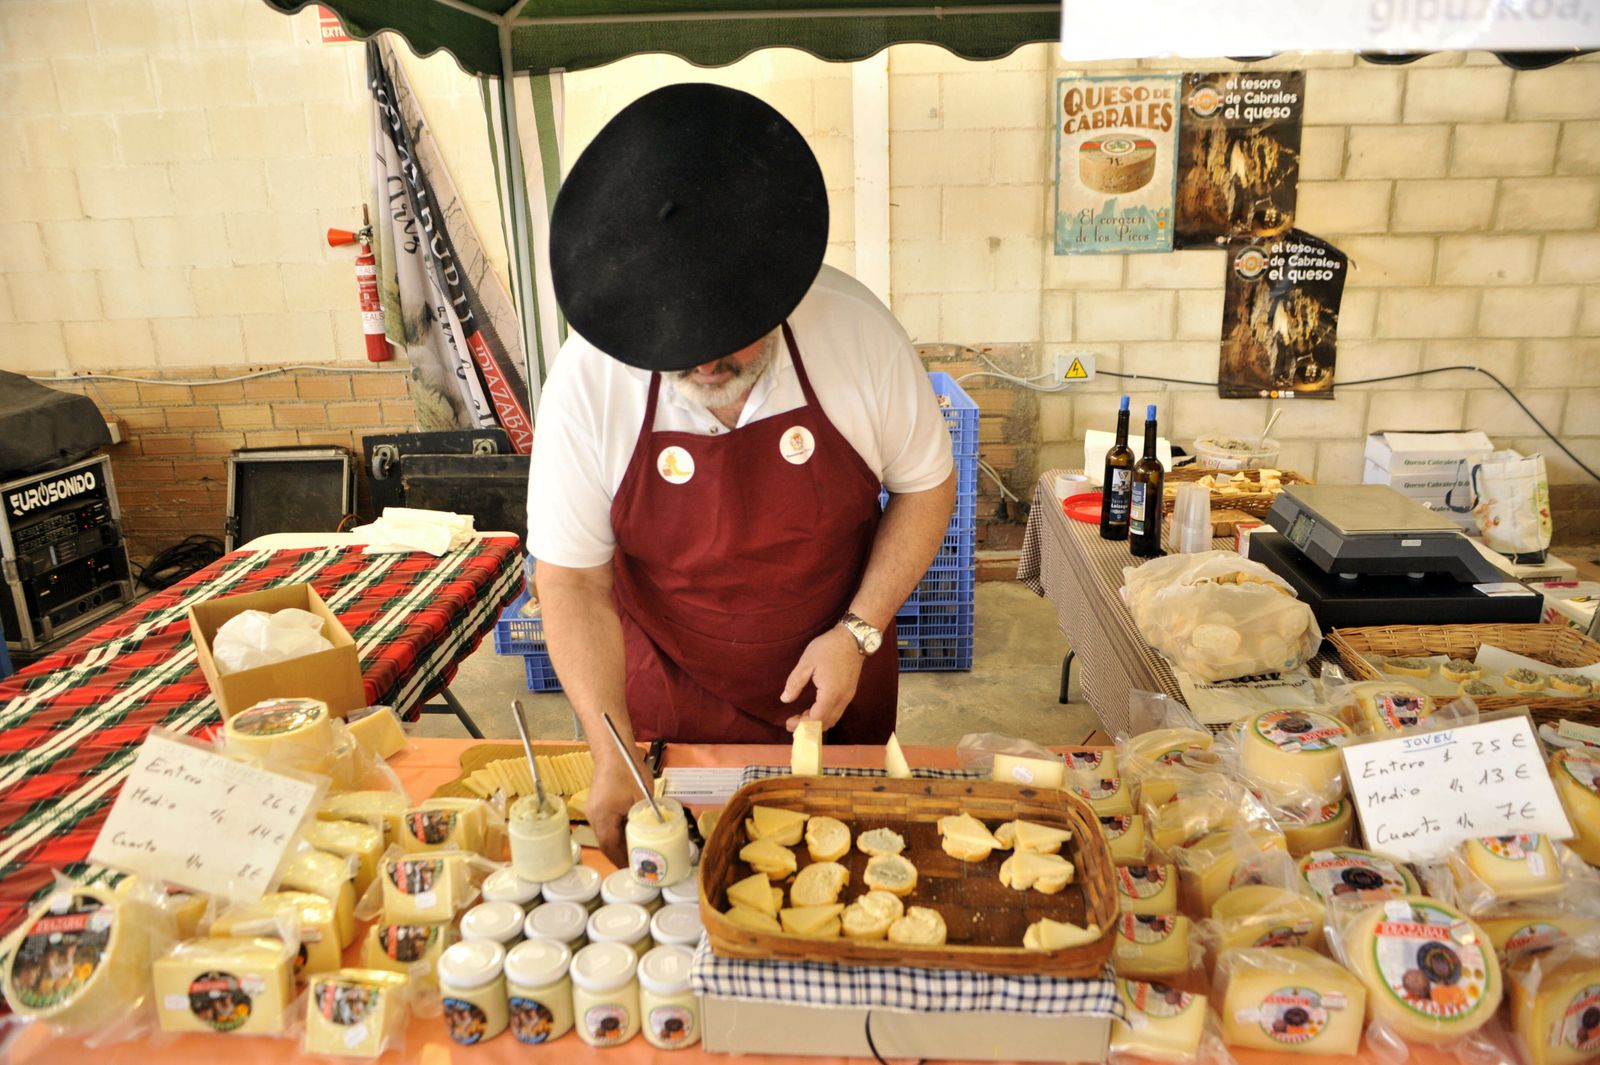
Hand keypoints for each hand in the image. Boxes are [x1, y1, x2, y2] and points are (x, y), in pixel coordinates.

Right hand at [588, 753, 650, 868]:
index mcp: (603, 816)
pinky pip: (605, 825)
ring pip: (605, 834)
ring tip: (636, 849)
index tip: (634, 868)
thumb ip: (647, 816)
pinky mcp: (596, 805)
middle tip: (637, 861)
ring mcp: (593, 810)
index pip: (610, 846)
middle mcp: (593, 816)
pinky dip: (616, 832)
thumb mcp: (643, 796)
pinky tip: (630, 832)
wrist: (614, 750)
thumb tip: (657, 833)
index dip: (621, 860)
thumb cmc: (629, 771)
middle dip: (621, 854)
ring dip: (619, 843)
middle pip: (606, 843)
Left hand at [780, 625, 864, 732]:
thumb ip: (795, 683)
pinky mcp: (850, 693)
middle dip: (808, 727)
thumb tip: (785, 699)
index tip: (788, 722)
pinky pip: (837, 712)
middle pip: (825, 724)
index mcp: (830, 694)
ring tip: (802, 715)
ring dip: (817, 723)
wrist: (853, 638)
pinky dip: (825, 716)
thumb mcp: (807, 662)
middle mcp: (842, 700)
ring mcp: (848, 698)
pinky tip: (814, 709)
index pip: (816, 720)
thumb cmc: (828, 648)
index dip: (801, 725)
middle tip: (792, 722)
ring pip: (832, 720)